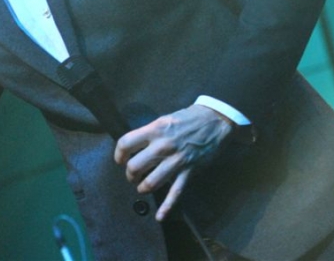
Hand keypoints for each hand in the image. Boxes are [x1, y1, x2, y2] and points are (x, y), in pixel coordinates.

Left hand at [113, 105, 233, 220]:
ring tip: (141, 187)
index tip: (120, 160)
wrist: (215, 121)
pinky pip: (176, 193)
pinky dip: (167, 207)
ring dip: (142, 188)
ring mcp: (176, 161)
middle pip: (135, 167)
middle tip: (132, 175)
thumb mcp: (162, 120)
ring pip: (151, 183)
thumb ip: (148, 133)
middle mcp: (162, 147)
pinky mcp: (188, 172)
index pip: (125, 144)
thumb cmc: (186, 118)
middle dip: (129, 175)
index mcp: (154, 130)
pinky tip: (159, 216)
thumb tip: (133, 147)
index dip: (118, 154)